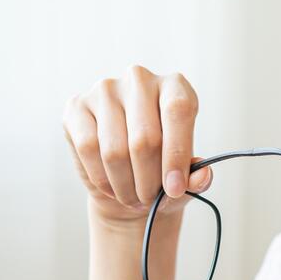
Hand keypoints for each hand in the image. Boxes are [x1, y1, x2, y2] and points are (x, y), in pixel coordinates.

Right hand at [63, 67, 213, 232]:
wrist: (124, 178)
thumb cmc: (160, 171)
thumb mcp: (184, 177)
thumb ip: (197, 177)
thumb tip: (203, 175)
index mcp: (174, 85)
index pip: (178, 110)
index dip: (177, 154)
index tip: (174, 188)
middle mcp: (139, 78)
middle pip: (145, 137)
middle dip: (149, 181)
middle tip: (150, 201)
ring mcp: (105, 89)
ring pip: (115, 149)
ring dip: (126, 185)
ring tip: (133, 198)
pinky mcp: (77, 106)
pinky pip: (89, 148)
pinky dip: (102, 178)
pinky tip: (112, 187)